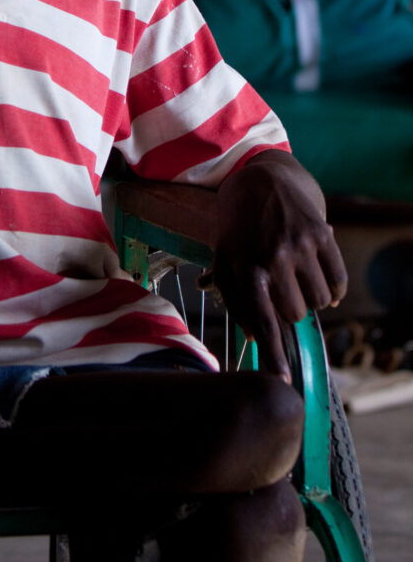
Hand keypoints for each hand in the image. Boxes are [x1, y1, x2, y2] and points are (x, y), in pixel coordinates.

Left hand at [209, 150, 346, 381]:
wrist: (259, 180)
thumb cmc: (237, 228)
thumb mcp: (223, 259)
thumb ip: (236, 299)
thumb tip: (254, 338)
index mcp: (244, 267)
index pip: (262, 322)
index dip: (273, 354)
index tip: (282, 381)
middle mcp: (272, 257)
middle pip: (296, 314)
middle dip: (290, 311)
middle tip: (281, 291)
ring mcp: (299, 244)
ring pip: (320, 300)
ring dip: (311, 299)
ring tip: (297, 280)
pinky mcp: (321, 233)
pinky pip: (338, 281)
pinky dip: (334, 289)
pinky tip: (320, 280)